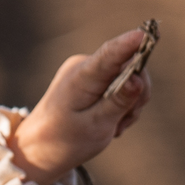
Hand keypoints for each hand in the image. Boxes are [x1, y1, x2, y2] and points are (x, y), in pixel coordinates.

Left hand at [8, 29, 152, 184]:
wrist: (39, 149)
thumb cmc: (64, 141)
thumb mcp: (96, 126)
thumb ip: (119, 101)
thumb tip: (139, 79)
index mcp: (82, 77)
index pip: (110, 54)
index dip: (131, 44)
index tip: (146, 35)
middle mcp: (85, 66)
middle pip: (129, 67)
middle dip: (136, 95)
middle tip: (122, 122)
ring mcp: (88, 71)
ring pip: (129, 79)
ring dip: (129, 105)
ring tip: (113, 126)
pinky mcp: (92, 79)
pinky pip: (120, 86)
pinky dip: (121, 106)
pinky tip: (111, 122)